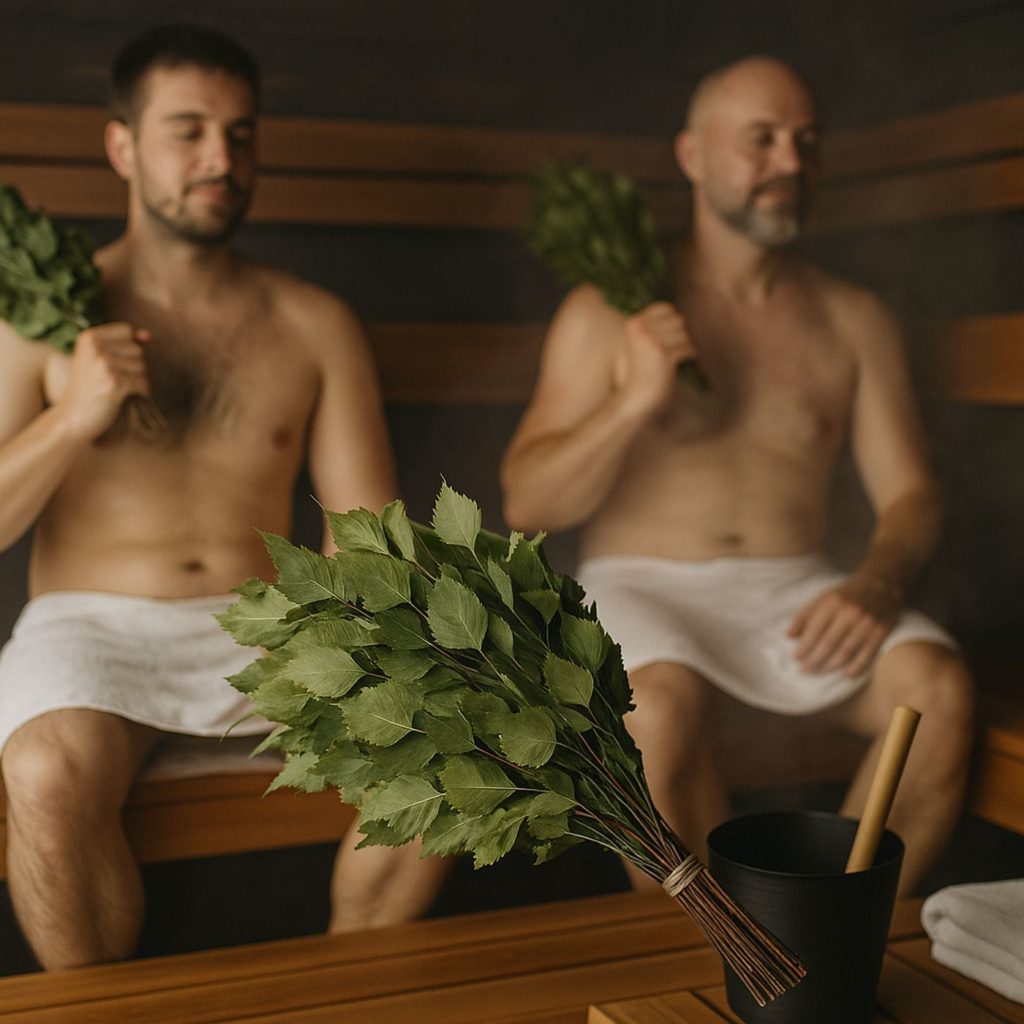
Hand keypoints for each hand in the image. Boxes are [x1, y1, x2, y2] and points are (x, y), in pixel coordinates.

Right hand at [53, 323, 150, 440]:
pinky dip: (139, 392)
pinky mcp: (114, 383)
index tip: (114, 362)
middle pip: (137, 350)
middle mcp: (95, 347)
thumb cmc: (89, 388)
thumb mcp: (99, 359)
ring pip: (142, 367)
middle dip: (133, 367)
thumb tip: (148, 335)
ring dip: (136, 380)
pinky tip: (123, 398)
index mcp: (88, 337)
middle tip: (112, 380)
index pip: (126, 330)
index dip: (128, 347)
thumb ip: (123, 344)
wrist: (72, 417)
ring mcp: (104, 365)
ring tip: (116, 389)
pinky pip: (143, 383)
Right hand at [614, 302, 696, 415]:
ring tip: (677, 357)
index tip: (672, 336)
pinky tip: (680, 364)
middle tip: (676, 349)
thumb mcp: (641, 343)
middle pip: (678, 319)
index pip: (664, 308)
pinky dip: (689, 355)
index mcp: (634, 323)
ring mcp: (652, 340)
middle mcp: (642, 328)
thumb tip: (682, 316)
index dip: (673, 321)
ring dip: (685, 345)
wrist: (635, 398)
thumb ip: (655, 327)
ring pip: (685, 333)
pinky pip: (688, 348)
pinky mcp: (664, 354)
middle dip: (681, 334)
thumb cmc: (641, 372)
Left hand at [787, 572, 902, 677]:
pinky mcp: (881, 630)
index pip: (815, 629)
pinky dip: (857, 666)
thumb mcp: (822, 599)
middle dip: (815, 659)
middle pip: (829, 642)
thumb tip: (789, 636)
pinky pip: (868, 653)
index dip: (804, 646)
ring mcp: (867, 622)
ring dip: (832, 665)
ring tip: (821, 671)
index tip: (796, 658)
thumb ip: (805, 616)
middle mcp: (850, 612)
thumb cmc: (845, 595)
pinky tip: (848, 675)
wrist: (880, 584)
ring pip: (847, 650)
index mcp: (832, 603)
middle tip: (805, 670)